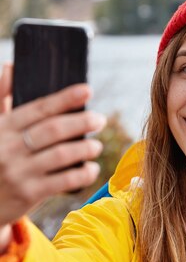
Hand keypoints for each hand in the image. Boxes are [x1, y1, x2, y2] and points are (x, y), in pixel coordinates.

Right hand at [0, 63, 106, 227]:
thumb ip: (1, 97)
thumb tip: (11, 68)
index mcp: (3, 127)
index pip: (39, 108)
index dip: (66, 98)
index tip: (87, 90)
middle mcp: (10, 148)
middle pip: (54, 130)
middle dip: (82, 122)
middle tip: (99, 119)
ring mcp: (19, 172)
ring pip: (61, 154)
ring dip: (85, 148)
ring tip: (96, 145)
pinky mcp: (28, 194)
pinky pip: (63, 181)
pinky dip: (83, 174)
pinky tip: (91, 169)